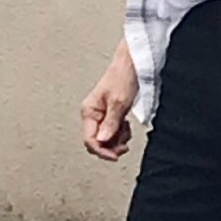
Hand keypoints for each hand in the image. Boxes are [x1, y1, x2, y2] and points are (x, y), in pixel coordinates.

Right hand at [81, 40, 138, 162]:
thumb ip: (110, 123)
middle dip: (111, 146)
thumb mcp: (118, 102)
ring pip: (106, 140)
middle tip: (124, 145)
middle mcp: (92, 115)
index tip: (115, 155)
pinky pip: (112, 133)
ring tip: (127, 131)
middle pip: (97, 142)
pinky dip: (121, 134)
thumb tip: (103, 140)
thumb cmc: (123, 76)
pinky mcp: (110, 115)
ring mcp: (101, 116)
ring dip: (117, 140)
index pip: (89, 140)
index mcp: (89, 111)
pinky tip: (126, 126)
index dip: (102, 151)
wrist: (132, 65)